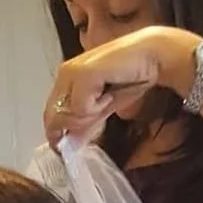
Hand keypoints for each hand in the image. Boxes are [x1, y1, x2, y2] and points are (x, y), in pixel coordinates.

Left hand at [43, 26, 193, 145]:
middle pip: (54, 118)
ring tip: (108, 98)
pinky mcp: (83, 75)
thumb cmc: (131, 77)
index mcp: (66, 78)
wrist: (151, 56)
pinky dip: (99, 107)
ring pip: (68, 116)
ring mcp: (72, 73)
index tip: (66, 146)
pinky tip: (110, 93)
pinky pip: (82, 108)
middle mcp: (65, 73)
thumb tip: (72, 143)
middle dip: (76, 126)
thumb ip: (86, 123)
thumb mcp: (104, 106)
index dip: (58, 132)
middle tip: (101, 111)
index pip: (50, 114)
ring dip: (92, 115)